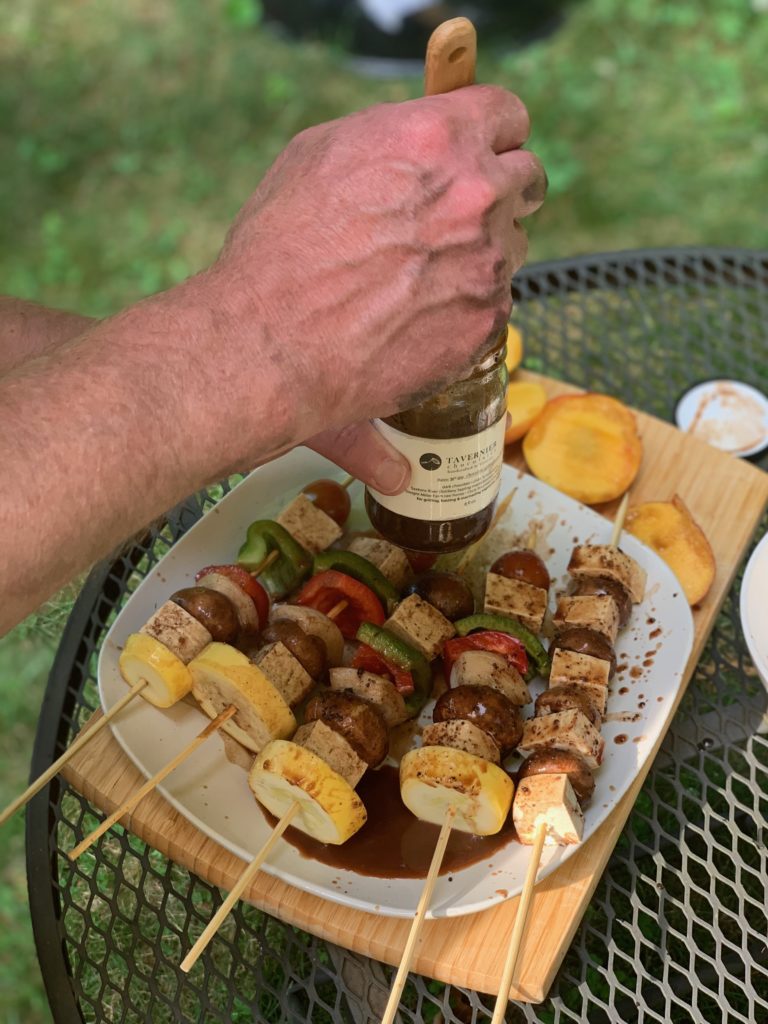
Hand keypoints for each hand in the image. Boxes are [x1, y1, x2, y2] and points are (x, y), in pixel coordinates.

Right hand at [206, 85, 544, 468]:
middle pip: (527, 178)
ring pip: (513, 244)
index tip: (488, 150)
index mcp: (438, 138)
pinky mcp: (488, 319)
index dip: (495, 134)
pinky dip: (467, 306)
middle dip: (500, 191)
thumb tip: (421, 140)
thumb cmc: (281, 250)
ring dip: (482, 252)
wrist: (276, 346)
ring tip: (422, 277)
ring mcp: (489, 261)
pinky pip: (495, 301)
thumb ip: (390, 136)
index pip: (509, 115)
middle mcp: (476, 194)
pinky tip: (418, 316)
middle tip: (462, 216)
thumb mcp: (320, 156)